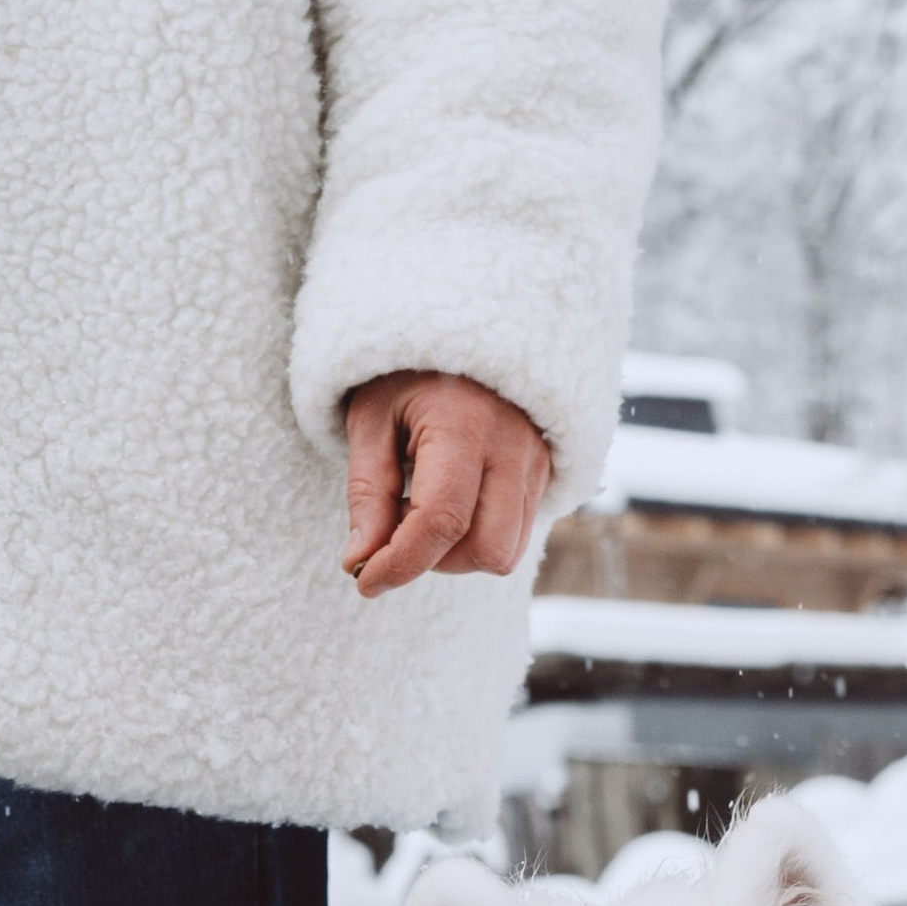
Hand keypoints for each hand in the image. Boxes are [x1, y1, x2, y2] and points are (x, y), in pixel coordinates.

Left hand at [342, 373, 551, 600]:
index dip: (400, 563)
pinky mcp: (546, 471)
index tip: (364, 579)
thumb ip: (368, 492)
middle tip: (398, 530)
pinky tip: (452, 505)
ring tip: (424, 510)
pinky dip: (479, 537)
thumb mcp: (371, 419)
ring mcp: (538, 461)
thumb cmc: (406, 373)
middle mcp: (513, 448)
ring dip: (457, 553)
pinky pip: (518, 533)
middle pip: (489, 551)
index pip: (441, 522)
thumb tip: (361, 562)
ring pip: (508, 552)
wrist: (463, 326)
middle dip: (436, 561)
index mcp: (464, 426)